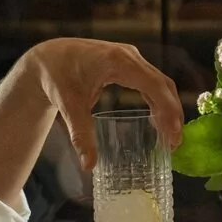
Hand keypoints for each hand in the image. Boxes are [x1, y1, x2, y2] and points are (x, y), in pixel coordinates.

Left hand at [23, 39, 182, 169]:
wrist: (46, 57)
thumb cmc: (56, 76)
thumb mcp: (68, 105)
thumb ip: (80, 134)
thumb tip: (89, 166)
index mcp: (118, 61)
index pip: (154, 85)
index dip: (168, 109)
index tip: (174, 135)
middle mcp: (129, 56)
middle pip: (162, 84)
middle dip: (172, 113)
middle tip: (174, 143)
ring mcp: (130, 57)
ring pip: (159, 83)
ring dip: (167, 108)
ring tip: (169, 137)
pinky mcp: (127, 63)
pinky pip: (150, 82)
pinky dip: (158, 101)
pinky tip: (156, 121)